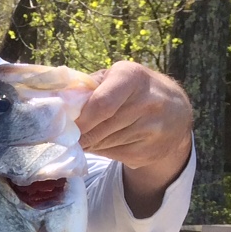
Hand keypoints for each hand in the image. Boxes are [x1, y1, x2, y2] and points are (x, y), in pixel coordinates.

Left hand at [76, 59, 193, 217]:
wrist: (176, 113)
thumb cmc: (133, 91)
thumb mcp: (114, 78)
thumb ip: (86, 87)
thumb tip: (54, 103)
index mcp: (132, 77)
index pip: (101, 104)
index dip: (80, 119)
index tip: (66, 125)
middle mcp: (148, 101)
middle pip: (99, 128)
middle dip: (80, 134)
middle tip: (68, 135)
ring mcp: (153, 128)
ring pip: (104, 144)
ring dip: (90, 143)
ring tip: (89, 135)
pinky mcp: (151, 150)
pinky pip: (114, 155)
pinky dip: (104, 151)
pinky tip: (108, 142)